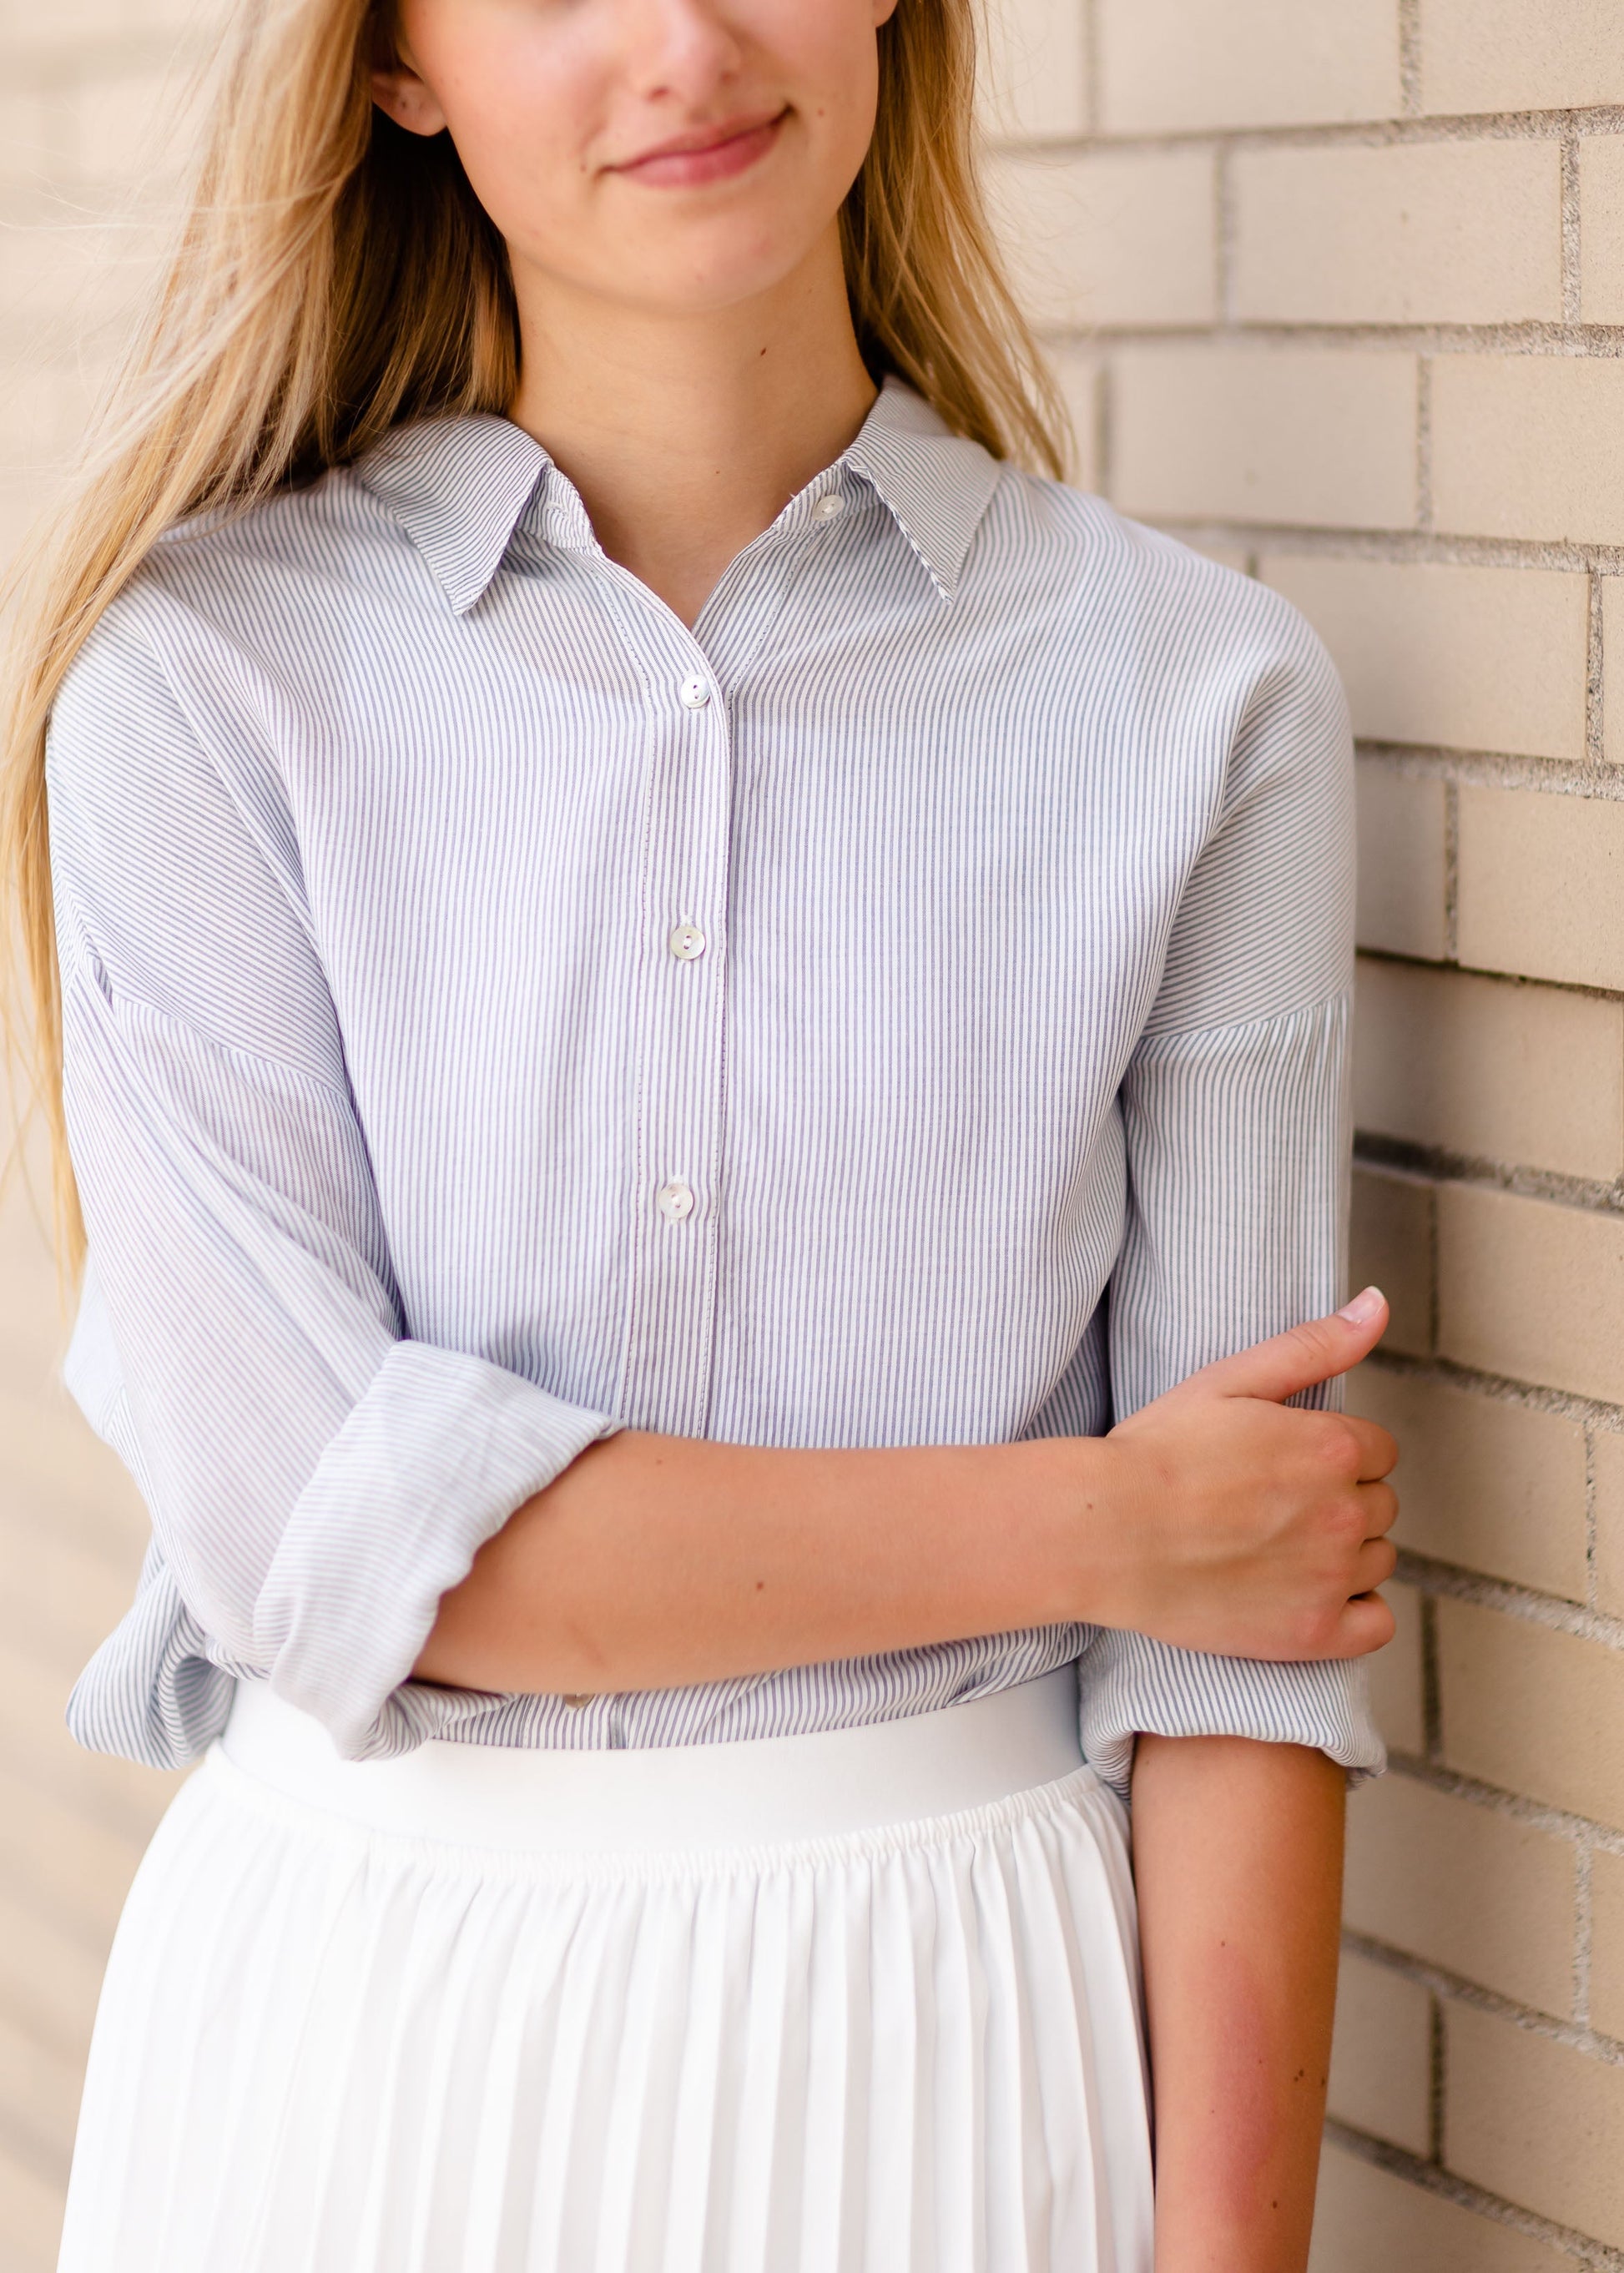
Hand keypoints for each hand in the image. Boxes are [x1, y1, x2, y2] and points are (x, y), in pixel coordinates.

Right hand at [1097, 1287, 1397, 1660]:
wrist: (1104, 1534)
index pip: (1379, 1451)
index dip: (1332, 1454)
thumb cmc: (1158, 1452)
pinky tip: (1306, 1594)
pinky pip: (1376, 1624)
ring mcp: (1332, 1578)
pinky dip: (1354, 1611)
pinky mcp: (1314, 1634)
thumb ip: (1313, 1345)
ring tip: (1277, 1547)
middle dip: (1338, 1500)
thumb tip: (1376, 1304)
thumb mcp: (1230, 1379)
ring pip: (1378, 1560)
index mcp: (1334, 1447)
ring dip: (1344, 1553)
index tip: (1284, 1464)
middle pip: (1380, 1505)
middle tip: (1271, 1505)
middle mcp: (1346, 1513)